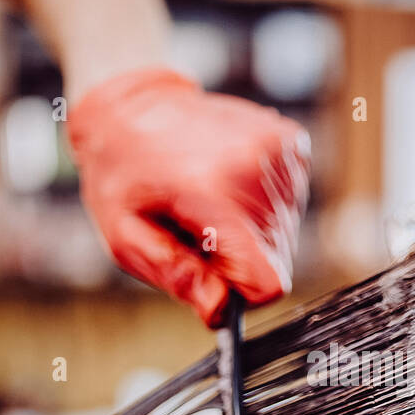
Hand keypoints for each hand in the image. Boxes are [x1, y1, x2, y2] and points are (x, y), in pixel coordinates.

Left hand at [68, 67, 309, 325]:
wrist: (134, 104)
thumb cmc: (123, 174)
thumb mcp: (125, 235)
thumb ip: (176, 275)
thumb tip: (220, 311)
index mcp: (210, 192)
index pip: (267, 280)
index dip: (242, 292)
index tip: (213, 274)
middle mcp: (253, 168)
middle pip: (276, 259)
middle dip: (240, 258)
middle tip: (199, 230)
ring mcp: (278, 151)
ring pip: (285, 232)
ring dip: (250, 230)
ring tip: (208, 202)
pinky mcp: (292, 142)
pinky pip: (291, 202)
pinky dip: (261, 204)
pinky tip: (228, 184)